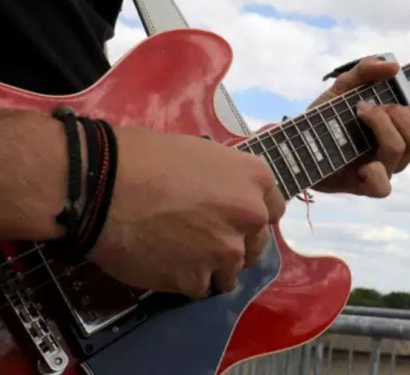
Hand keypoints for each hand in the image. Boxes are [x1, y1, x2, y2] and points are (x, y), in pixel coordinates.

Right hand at [87, 126, 285, 298]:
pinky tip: (164, 263)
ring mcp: (225, 252)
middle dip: (236, 243)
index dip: (252, 215)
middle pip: (257, 244)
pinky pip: (200, 288)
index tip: (235, 218)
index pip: (274, 209)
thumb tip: (225, 196)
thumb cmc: (146, 157)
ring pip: (231, 272)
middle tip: (204, 237)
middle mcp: (249, 217)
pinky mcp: (196, 280)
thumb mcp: (202, 154)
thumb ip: (227, 181)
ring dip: (212, 267)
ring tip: (181, 253)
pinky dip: (185, 280)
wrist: (103, 185)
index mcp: (255, 180)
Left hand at [309, 56, 409, 197]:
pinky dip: (374, 169)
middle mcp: (397, 156)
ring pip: (401, 148)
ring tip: (358, 114)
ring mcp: (383, 171)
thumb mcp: (343, 87)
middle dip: (399, 114)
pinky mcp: (364, 187)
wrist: (296, 144)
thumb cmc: (326, 119)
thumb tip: (394, 67)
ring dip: (380, 124)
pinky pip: (383, 186)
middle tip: (371, 107)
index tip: (398, 102)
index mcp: (401, 135)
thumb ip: (365, 71)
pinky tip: (359, 160)